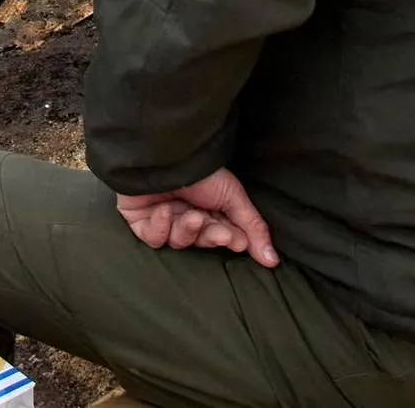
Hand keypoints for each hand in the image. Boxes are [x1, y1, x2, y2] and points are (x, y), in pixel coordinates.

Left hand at [116, 168, 278, 267]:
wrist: (165, 153)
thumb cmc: (202, 171)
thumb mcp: (234, 196)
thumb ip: (253, 228)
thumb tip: (273, 260)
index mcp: (208, 208)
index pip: (221, 235)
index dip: (230, 240)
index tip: (238, 240)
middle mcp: (186, 214)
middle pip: (199, 240)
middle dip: (210, 236)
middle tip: (219, 231)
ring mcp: (163, 218)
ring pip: (177, 241)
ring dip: (187, 230)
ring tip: (192, 215)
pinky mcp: (141, 221)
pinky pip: (153, 238)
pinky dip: (160, 227)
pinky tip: (164, 210)